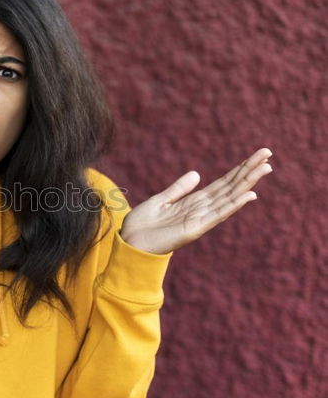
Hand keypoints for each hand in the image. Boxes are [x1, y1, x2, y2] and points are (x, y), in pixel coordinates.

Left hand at [119, 147, 272, 254]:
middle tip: (268, 153)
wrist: (129, 243)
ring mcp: (200, 219)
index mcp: (194, 201)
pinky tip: (250, 195)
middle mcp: (201, 209)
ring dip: (248, 183)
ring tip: (266, 168)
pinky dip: (234, 205)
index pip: (223, 183)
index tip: (257, 155)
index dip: (239, 169)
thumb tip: (197, 174)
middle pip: (231, 187)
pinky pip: (218, 214)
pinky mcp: (195, 229)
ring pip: (229, 197)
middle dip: (249, 170)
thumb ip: (179, 189)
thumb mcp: (160, 200)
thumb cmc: (142, 225)